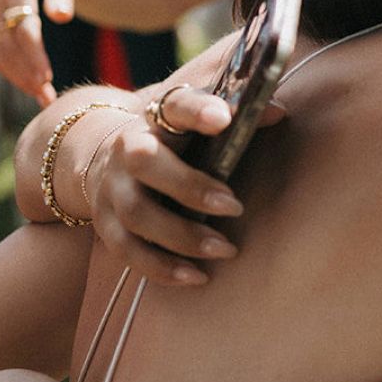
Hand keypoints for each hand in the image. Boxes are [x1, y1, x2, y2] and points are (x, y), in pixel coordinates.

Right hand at [0, 0, 81, 104]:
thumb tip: (61, 16)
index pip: (23, 27)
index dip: (34, 55)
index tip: (46, 78)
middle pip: (7, 45)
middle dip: (25, 73)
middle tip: (47, 96)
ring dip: (18, 78)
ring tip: (44, 97)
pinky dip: (11, 72)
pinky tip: (32, 87)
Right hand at [90, 87, 284, 284]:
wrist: (103, 153)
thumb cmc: (170, 136)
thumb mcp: (198, 118)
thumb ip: (238, 111)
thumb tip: (278, 111)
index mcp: (157, 116)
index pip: (176, 105)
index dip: (199, 109)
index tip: (225, 118)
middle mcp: (127, 148)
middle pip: (145, 162)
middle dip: (190, 186)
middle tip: (235, 207)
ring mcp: (111, 188)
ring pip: (137, 213)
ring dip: (182, 236)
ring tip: (225, 250)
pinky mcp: (106, 224)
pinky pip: (127, 251)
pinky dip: (161, 268)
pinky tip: (196, 277)